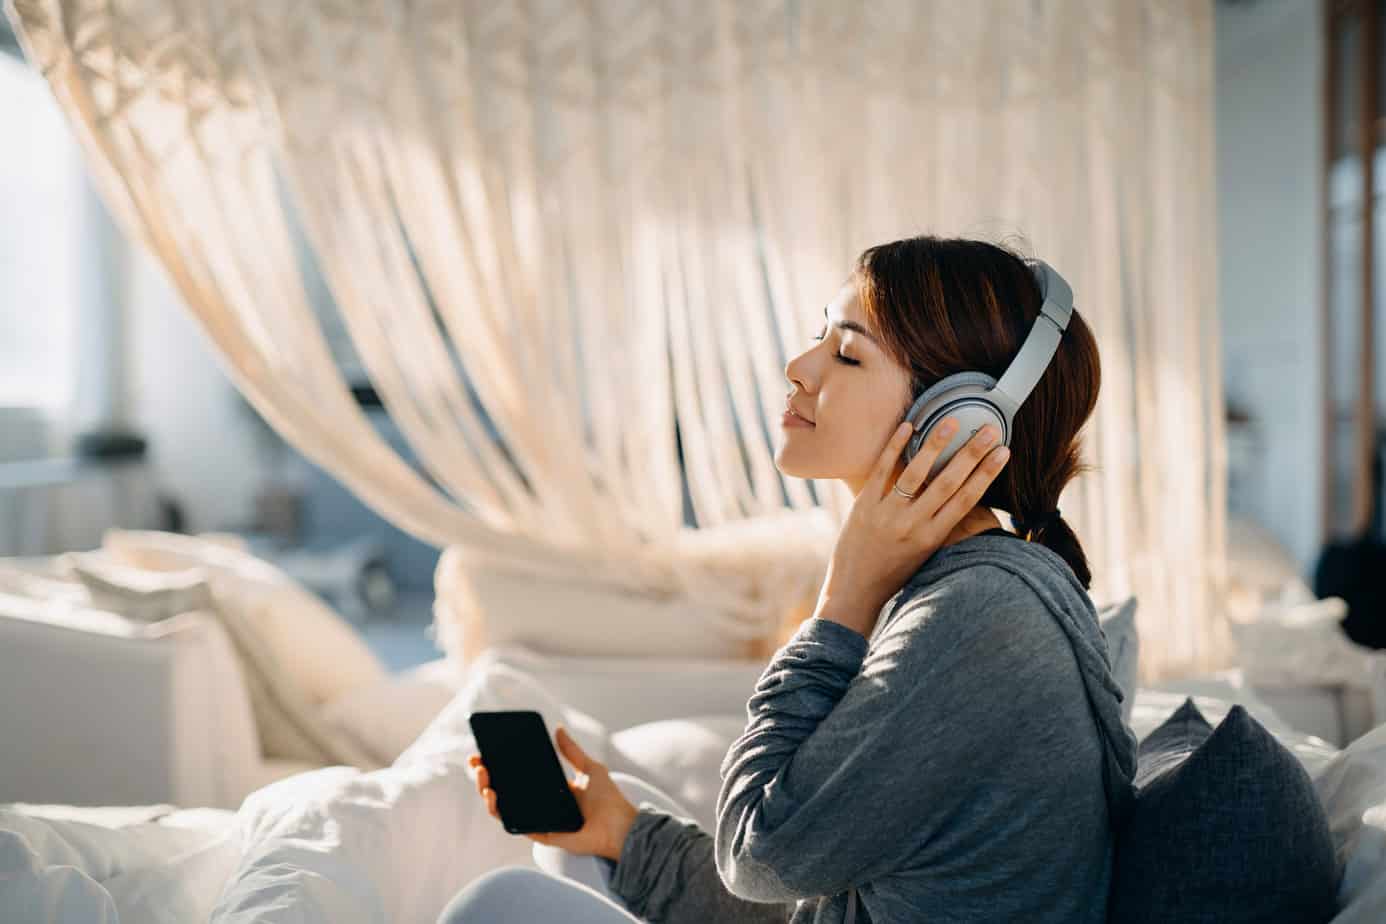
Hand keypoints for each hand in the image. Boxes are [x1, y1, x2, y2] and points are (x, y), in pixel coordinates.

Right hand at [467, 726, 638, 861]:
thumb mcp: (589, 767)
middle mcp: (538, 803)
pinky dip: (501, 812)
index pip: (516, 776)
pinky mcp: (540, 833)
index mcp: (548, 788)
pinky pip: (515, 825)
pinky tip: (494, 797)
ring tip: (484, 779)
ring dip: (487, 794)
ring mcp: (537, 818)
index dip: (497, 765)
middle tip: (477, 763)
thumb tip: (558, 729)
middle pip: (503, 790)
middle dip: (485, 777)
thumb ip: (572, 751)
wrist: (620, 825)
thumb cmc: (608, 799)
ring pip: (503, 808)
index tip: (482, 752)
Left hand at [816, 417, 1010, 635]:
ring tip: (952, 421)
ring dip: (936, 444)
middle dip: (972, 453)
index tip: (1004, 452)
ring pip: (916, 473)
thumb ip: (941, 525)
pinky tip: (908, 426)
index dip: (987, 473)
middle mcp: (914, 524)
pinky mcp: (864, 506)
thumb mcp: (926, 552)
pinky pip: (882, 471)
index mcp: (934, 536)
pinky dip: (895, 447)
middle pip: (949, 482)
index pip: (967, 499)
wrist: (856, 590)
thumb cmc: (895, 571)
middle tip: (989, 428)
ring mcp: (888, 514)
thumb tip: (964, 497)